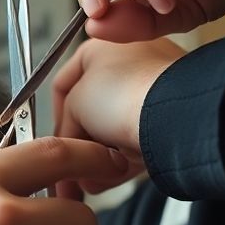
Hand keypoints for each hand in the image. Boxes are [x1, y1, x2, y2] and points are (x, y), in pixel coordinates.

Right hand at [51, 38, 183, 190]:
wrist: (172, 115)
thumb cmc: (126, 94)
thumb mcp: (75, 104)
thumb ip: (64, 126)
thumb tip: (68, 148)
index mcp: (103, 45)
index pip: (63, 85)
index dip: (54, 119)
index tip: (52, 142)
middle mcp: (130, 61)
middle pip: (90, 113)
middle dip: (79, 145)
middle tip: (70, 169)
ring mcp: (153, 88)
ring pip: (114, 131)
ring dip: (98, 157)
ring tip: (91, 179)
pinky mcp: (170, 116)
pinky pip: (139, 141)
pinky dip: (124, 160)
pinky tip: (112, 177)